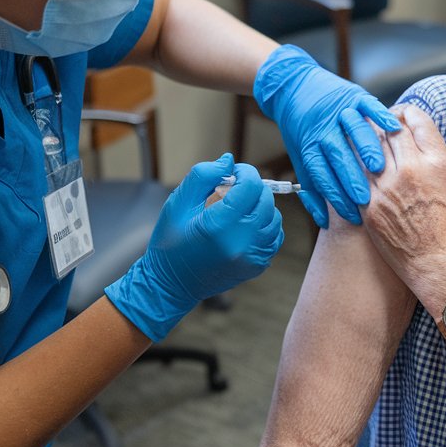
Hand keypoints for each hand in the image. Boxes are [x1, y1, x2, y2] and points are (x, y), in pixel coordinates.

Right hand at [105, 154, 283, 340]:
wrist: (171, 285)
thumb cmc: (171, 242)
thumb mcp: (178, 204)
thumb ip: (203, 176)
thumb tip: (229, 161)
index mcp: (219, 225)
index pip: (251, 186)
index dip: (245, 172)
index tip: (234, 173)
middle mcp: (241, 242)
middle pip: (266, 200)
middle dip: (253, 188)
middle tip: (234, 189)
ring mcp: (252, 257)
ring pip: (274, 218)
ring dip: (260, 207)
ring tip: (238, 208)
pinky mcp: (257, 266)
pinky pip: (274, 237)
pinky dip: (265, 226)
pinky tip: (245, 225)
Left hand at [253, 45, 400, 226]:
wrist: (294, 86)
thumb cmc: (301, 129)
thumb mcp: (301, 158)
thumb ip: (313, 188)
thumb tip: (323, 221)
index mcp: (310, 146)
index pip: (322, 175)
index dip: (336, 197)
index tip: (352, 216)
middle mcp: (323, 128)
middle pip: (338, 156)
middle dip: (351, 179)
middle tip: (366, 200)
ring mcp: (339, 110)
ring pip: (353, 131)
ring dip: (366, 149)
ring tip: (379, 168)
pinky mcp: (353, 94)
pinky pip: (368, 105)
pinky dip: (380, 115)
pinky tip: (393, 128)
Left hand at [363, 106, 445, 313]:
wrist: (444, 275)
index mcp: (439, 163)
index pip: (416, 119)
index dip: (408, 113)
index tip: (405, 116)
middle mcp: (410, 170)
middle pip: (389, 129)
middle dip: (386, 123)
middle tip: (383, 125)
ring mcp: (386, 189)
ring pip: (368, 149)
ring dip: (368, 142)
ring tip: (368, 143)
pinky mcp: (369, 209)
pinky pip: (355, 177)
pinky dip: (356, 167)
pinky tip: (357, 167)